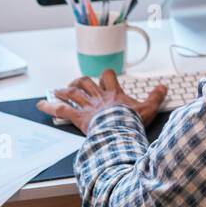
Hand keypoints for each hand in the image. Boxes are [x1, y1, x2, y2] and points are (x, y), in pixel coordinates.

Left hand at [38, 69, 165, 134]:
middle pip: (86, 82)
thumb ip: (156, 97)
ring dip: (63, 91)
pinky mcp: (78, 116)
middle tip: (75, 85)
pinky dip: (50, 106)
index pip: (108, 77)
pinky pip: (61, 108)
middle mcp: (98, 97)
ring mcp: (87, 106)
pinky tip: (41, 104)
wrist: (120, 130)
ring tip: (57, 90)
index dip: (105, 76)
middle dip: (79, 82)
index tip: (105, 78)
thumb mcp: (148, 108)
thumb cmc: (131, 121)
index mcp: (114, 93)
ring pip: (72, 93)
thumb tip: (164, 87)